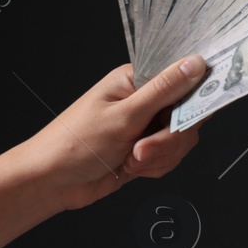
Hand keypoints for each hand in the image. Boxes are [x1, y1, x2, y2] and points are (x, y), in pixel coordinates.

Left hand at [12, 55, 208, 210]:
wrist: (52, 183)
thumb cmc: (74, 144)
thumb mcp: (124, 115)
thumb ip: (165, 90)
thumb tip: (195, 63)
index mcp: (137, 80)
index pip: (184, 79)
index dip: (195, 97)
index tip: (190, 116)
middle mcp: (145, 100)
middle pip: (188, 114)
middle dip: (169, 138)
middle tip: (143, 147)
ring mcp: (147, 126)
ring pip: (182, 139)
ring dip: (160, 155)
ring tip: (131, 159)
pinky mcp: (147, 149)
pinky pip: (172, 157)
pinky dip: (156, 166)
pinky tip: (131, 167)